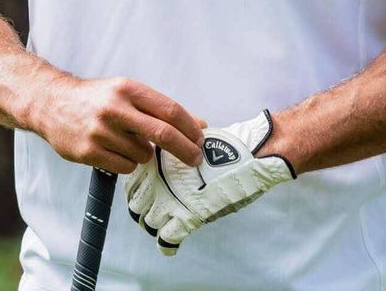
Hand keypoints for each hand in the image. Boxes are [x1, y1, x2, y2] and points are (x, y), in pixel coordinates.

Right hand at [30, 74, 205, 173]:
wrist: (53, 103)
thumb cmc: (98, 98)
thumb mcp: (128, 93)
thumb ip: (160, 108)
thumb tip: (199, 124)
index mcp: (128, 89)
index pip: (169, 109)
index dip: (190, 127)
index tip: (201, 139)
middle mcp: (115, 108)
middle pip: (162, 134)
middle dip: (184, 149)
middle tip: (196, 159)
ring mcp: (101, 131)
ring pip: (143, 154)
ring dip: (145, 154)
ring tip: (128, 141)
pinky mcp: (88, 151)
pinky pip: (125, 166)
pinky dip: (128, 163)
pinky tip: (115, 150)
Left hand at [125, 109, 295, 254]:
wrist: (251, 155)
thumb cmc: (226, 147)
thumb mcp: (192, 142)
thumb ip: (175, 155)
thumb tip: (164, 163)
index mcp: (162, 159)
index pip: (134, 181)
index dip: (138, 188)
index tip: (146, 190)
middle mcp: (162, 178)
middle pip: (137, 203)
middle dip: (144, 207)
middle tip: (156, 207)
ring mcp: (173, 198)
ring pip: (149, 221)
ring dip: (155, 223)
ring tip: (166, 221)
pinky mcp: (188, 217)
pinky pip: (167, 239)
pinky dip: (168, 243)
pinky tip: (172, 240)